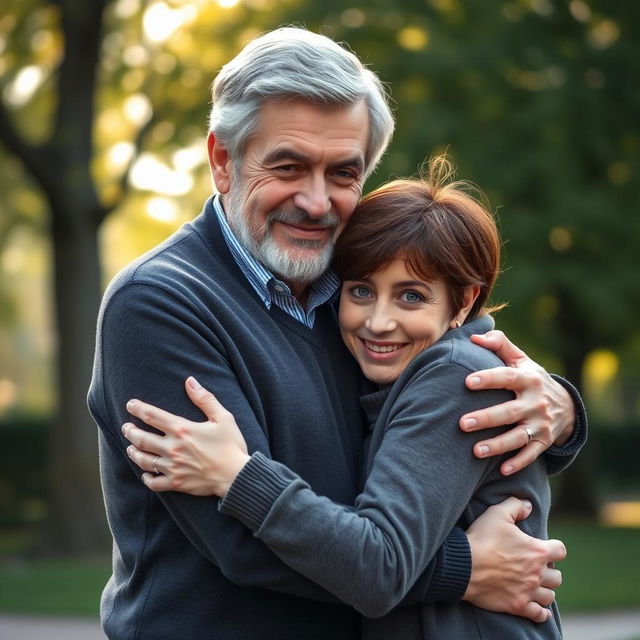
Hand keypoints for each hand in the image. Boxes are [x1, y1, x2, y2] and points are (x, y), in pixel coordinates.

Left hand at [122, 377, 249, 496]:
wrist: (237, 476)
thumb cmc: (231, 445)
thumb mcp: (223, 417)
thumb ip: (204, 398)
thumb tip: (190, 381)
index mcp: (182, 429)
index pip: (152, 416)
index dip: (138, 408)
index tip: (130, 405)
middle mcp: (173, 448)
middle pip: (142, 438)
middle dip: (130, 431)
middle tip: (126, 427)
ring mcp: (172, 467)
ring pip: (144, 460)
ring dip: (134, 452)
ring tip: (130, 447)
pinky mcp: (176, 483)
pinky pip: (153, 483)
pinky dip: (147, 478)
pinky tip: (145, 474)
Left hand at [460, 330, 575, 474]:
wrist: (566, 404)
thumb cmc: (530, 378)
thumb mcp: (521, 359)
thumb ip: (499, 344)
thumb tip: (473, 337)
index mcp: (528, 379)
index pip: (506, 378)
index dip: (488, 379)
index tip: (467, 382)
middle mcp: (536, 402)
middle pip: (509, 412)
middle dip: (486, 418)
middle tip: (462, 424)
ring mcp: (541, 424)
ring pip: (519, 437)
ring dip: (498, 445)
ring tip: (475, 451)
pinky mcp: (544, 441)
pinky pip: (532, 455)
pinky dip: (518, 463)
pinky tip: (502, 470)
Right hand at [463, 497, 564, 622]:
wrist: (463, 566)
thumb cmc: (481, 538)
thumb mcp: (497, 513)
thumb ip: (515, 506)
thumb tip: (528, 505)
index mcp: (536, 552)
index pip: (560, 551)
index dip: (553, 548)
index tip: (542, 547)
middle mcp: (537, 574)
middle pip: (557, 576)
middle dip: (548, 570)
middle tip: (535, 566)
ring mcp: (528, 592)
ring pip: (549, 596)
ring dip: (544, 589)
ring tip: (534, 585)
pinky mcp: (517, 606)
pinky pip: (539, 614)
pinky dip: (541, 612)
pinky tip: (538, 608)